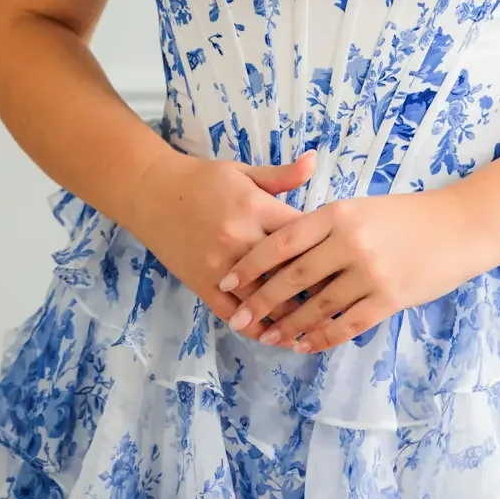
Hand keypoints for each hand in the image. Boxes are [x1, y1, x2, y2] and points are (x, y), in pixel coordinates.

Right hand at [125, 145, 328, 331]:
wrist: (153, 192)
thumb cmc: (203, 179)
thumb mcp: (244, 171)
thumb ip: (281, 175)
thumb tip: (315, 160)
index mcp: (255, 208)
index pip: (301, 235)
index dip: (326, 251)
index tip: (346, 264)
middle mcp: (240, 240)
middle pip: (287, 271)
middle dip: (316, 289)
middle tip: (342, 302)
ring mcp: (220, 267)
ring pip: (263, 300)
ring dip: (291, 317)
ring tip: (319, 329)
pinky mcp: (202, 285)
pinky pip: (233, 314)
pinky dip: (256, 328)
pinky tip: (276, 338)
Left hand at [215, 188, 488, 352]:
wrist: (459, 226)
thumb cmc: (407, 215)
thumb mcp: (361, 206)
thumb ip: (326, 225)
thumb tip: (284, 246)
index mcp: (338, 213)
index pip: (282, 241)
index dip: (251, 264)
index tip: (227, 281)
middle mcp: (350, 241)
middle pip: (293, 277)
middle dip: (260, 300)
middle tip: (238, 318)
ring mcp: (370, 272)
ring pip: (317, 305)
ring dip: (288, 325)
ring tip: (268, 337)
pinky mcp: (389, 298)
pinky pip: (347, 324)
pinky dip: (322, 337)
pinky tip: (305, 345)